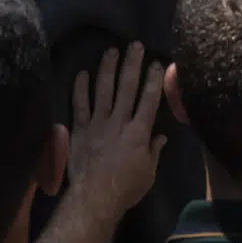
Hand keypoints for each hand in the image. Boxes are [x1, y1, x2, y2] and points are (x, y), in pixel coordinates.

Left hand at [43, 43, 168, 242]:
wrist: (96, 198)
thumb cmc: (126, 187)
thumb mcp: (149, 172)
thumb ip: (154, 151)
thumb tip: (162, 136)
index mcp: (139, 131)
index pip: (149, 99)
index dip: (153, 79)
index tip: (156, 63)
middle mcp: (119, 121)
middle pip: (126, 87)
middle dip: (132, 64)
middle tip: (135, 44)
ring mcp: (97, 123)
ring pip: (103, 89)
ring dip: (107, 68)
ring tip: (111, 50)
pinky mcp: (80, 129)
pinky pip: (79, 104)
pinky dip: (80, 88)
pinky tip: (82, 73)